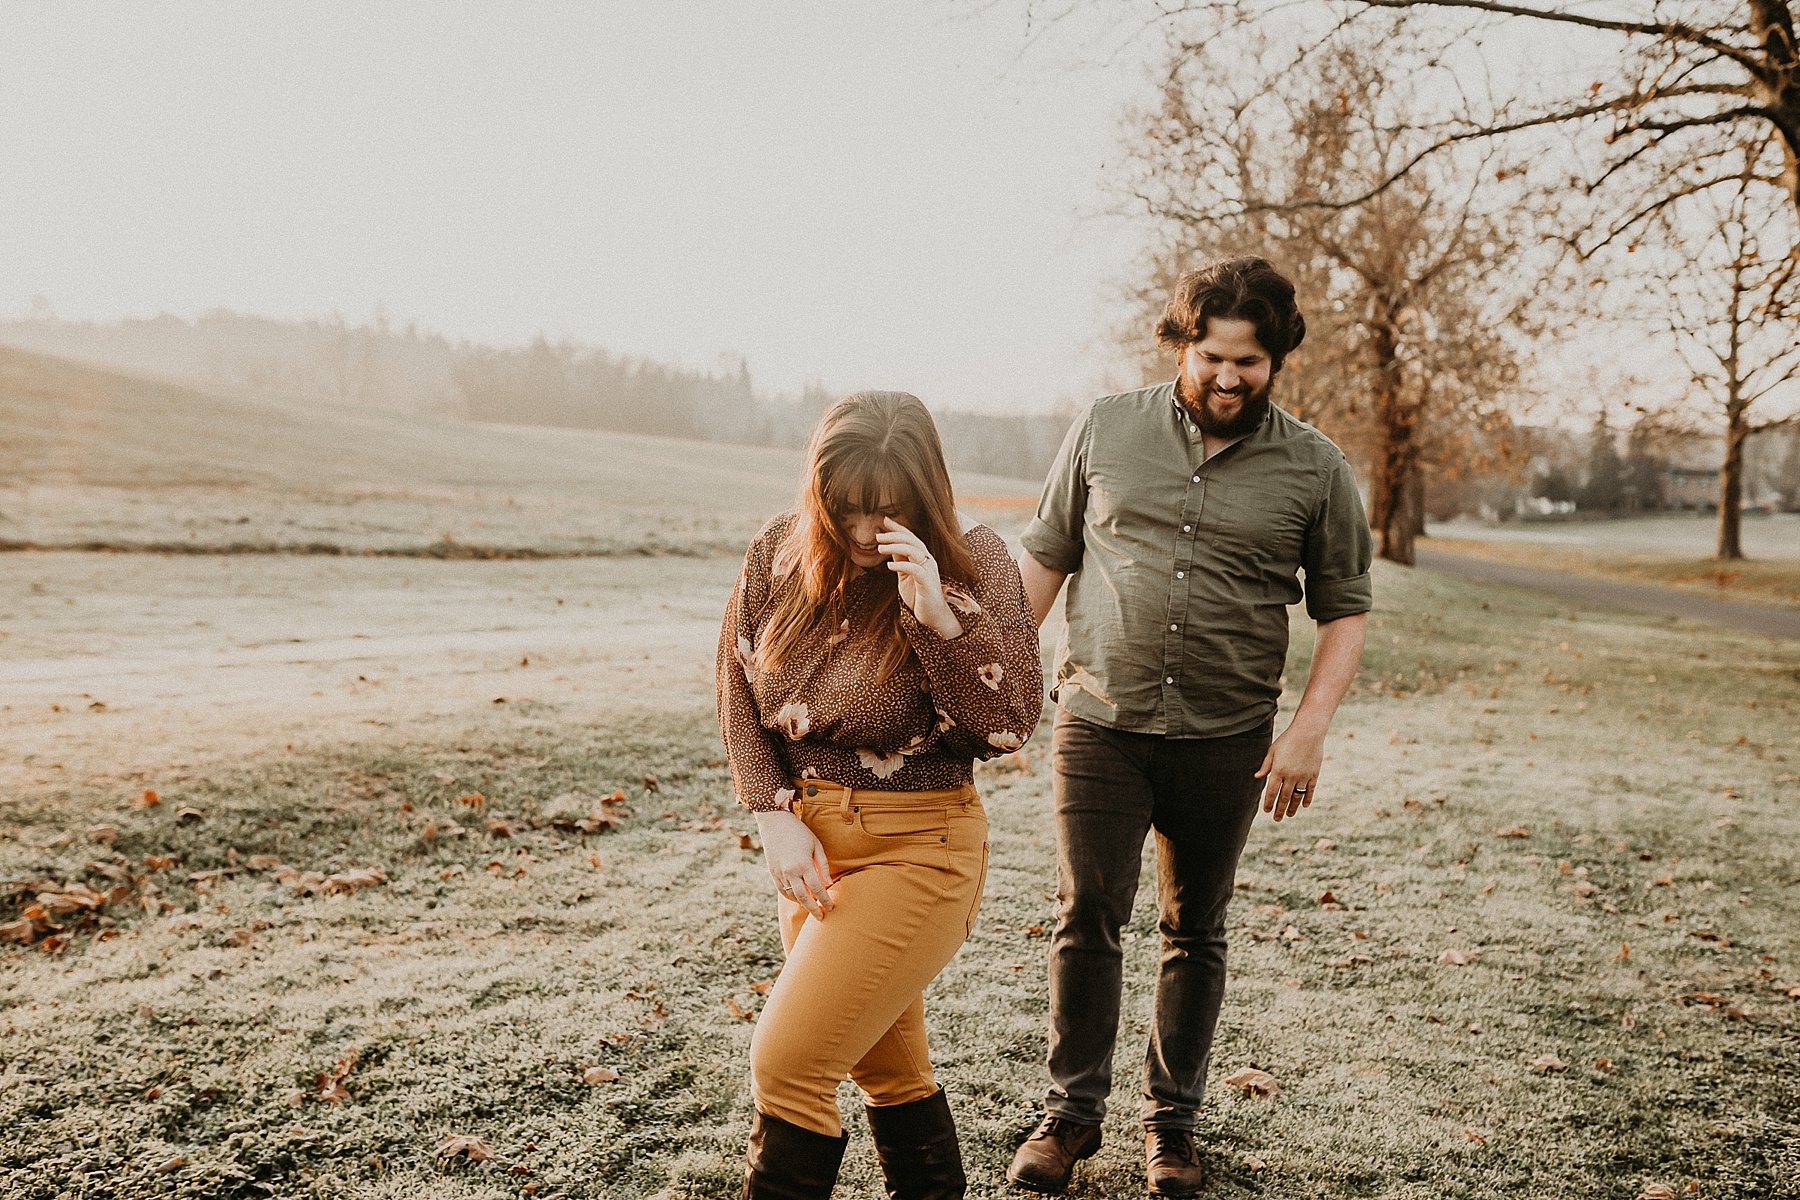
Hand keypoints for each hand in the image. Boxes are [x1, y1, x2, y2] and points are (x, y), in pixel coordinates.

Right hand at [754, 809, 833, 918]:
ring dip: (802, 904)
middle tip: (822, 917)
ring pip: (792, 896)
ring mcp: (780, 873)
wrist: (775, 823)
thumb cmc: (799, 832)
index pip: (817, 888)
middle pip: (803, 897)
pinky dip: (791, 897)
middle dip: (813, 909)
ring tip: (812, 908)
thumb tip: (829, 883)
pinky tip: (799, 899)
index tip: (830, 907)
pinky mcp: (773, 873)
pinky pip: (782, 891)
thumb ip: (823, 865)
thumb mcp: (816, 845)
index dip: (825, 900)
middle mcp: (790, 871)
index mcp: (803, 864)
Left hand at [877, 518, 961, 637]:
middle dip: (894, 535)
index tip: (884, 520)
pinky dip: (901, 565)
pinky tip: (889, 565)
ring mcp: (929, 571)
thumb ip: (900, 560)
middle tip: (878, 536)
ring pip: (914, 551)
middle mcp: (927, 561)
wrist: (932, 616)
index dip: (898, 528)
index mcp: (922, 558)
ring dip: (896, 547)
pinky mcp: (928, 582)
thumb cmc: (918, 596)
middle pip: (912, 540)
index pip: (910, 538)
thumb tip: (889, 546)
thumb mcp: (904, 576)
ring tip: (880, 548)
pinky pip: (915, 569)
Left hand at [1254, 721, 1325, 821]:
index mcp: (1278, 770)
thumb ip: (1265, 766)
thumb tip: (1257, 777)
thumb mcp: (1273, 751)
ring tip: (1289, 815)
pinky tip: (1304, 806)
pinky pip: (1310, 790)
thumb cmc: (1287, 740)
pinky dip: (1307, 799)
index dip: (1269, 803)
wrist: (1308, 732)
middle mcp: (1291, 775)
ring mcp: (1304, 776)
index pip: (1272, 792)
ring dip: (1293, 807)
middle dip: (1280, 810)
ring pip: (1297, 797)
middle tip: (1277, 819)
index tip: (1267, 811)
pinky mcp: (1314, 774)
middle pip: (1284, 798)